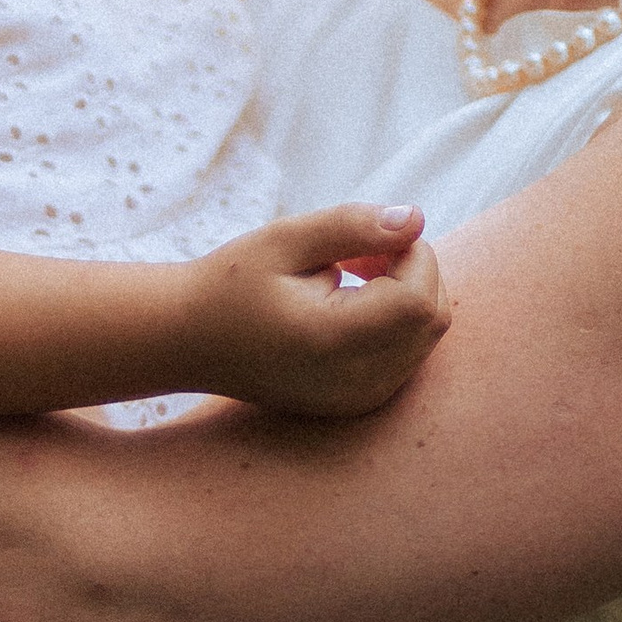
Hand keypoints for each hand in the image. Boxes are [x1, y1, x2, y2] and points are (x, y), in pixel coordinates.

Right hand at [185, 203, 448, 416]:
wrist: (188, 343)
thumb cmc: (231, 283)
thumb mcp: (285, 239)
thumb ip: (353, 226)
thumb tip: (416, 218)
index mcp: (333, 344)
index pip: (419, 298)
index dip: (409, 254)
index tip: (361, 240)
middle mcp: (354, 383)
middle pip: (433, 319)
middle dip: (411, 272)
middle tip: (353, 254)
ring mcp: (360, 400)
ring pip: (426, 337)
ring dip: (405, 295)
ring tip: (346, 277)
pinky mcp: (360, 403)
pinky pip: (409, 354)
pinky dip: (395, 322)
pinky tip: (348, 305)